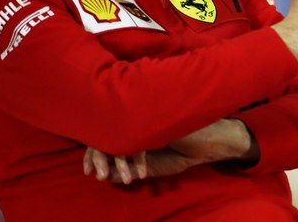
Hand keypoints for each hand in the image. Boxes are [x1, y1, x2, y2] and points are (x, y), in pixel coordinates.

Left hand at [82, 119, 257, 184]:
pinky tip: (137, 175)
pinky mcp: (157, 123)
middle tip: (98, 175)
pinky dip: (135, 160)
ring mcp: (147, 119)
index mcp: (133, 127)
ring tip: (116, 178)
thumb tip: (102, 176)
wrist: (207, 142)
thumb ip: (125, 169)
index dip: (94, 155)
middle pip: (106, 134)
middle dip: (99, 158)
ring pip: (119, 138)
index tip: (90, 172)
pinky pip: (138, 141)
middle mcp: (137, 120)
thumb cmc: (180, 151)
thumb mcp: (148, 165)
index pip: (104, 137)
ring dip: (115, 161)